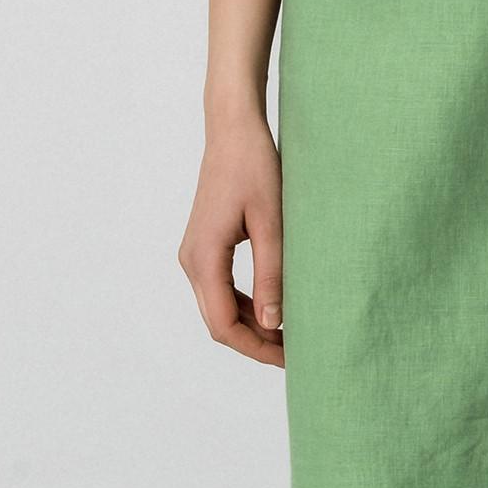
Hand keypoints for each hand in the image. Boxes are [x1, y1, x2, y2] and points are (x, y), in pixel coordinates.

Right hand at [178, 110, 285, 367]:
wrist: (233, 128)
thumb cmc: (254, 165)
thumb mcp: (271, 220)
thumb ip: (271, 273)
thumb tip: (274, 324)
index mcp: (204, 257)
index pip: (223, 325)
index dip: (256, 348)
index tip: (289, 360)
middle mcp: (192, 260)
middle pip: (218, 321)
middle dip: (255, 342)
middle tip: (296, 352)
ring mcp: (195, 253)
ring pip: (218, 307)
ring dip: (251, 324)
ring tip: (290, 333)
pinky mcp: (204, 245)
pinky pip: (220, 287)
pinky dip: (244, 303)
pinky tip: (274, 305)